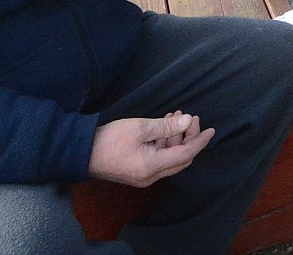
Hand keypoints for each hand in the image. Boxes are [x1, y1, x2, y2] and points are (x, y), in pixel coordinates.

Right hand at [88, 112, 213, 187]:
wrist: (82, 152)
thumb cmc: (110, 139)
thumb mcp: (140, 128)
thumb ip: (166, 126)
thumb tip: (188, 122)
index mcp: (153, 167)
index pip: (186, 154)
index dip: (200, 141)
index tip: (211, 129)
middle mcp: (151, 176)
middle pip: (180, 158)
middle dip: (188, 138)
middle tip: (189, 118)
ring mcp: (144, 176)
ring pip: (170, 158)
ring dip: (175, 138)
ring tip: (175, 116)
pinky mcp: (137, 172)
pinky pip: (159, 159)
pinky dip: (165, 143)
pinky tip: (163, 126)